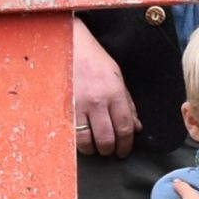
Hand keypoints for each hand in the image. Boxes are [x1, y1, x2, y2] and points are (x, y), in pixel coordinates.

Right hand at [72, 20, 139, 157]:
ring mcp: (77, 105)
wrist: (69, 46)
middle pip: (106, 138)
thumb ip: (128, 104)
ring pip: (86, 140)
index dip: (126, 144)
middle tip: (110, 152)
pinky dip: (76, 141)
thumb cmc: (96, 61)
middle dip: (110, 150)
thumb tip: (136, 128)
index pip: (124, 127)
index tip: (124, 151)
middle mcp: (97, 101)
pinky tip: (81, 141)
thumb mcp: (118, 78)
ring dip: (92, 149)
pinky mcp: (62, 106)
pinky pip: (70, 132)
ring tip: (95, 149)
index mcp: (114, 93)